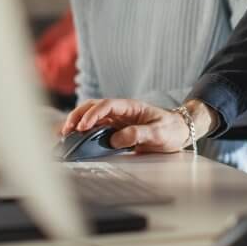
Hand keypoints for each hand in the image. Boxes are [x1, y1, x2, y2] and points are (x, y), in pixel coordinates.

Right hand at [62, 98, 209, 152]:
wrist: (180, 132)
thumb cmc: (172, 129)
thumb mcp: (159, 133)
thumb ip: (138, 134)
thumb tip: (115, 140)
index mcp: (131, 107)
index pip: (107, 105)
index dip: (93, 114)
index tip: (83, 127)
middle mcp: (122, 112)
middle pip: (94, 107)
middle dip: (78, 116)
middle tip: (66, 130)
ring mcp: (118, 120)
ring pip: (92, 117)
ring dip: (78, 123)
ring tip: (65, 134)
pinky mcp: (116, 131)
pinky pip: (97, 129)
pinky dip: (84, 132)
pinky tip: (76, 139)